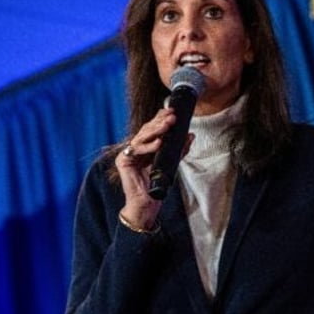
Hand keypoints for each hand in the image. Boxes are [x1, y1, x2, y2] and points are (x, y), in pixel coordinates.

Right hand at [114, 108, 192, 230]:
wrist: (148, 202)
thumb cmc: (158, 183)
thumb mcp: (172, 162)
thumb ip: (180, 149)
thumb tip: (190, 135)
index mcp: (145, 145)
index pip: (152, 128)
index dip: (160, 118)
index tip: (173, 111)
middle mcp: (135, 147)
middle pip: (147, 129)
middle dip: (160, 121)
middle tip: (172, 116)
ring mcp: (127, 153)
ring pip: (141, 136)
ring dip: (156, 130)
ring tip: (168, 125)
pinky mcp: (122, 161)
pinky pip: (136, 150)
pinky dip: (148, 146)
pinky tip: (159, 142)